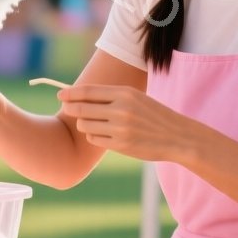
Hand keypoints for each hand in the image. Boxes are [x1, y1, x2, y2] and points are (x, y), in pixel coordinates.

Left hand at [59, 84, 196, 162]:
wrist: (177, 137)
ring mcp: (120, 129)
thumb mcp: (136, 98)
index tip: (60, 94)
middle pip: (82, 109)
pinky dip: (94, 136)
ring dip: (84, 124)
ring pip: (85, 125)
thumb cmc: (154, 116)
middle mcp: (121, 109)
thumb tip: (80, 96)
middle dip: (71, 109)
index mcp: (125, 93)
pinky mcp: (121, 145)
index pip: (89, 91)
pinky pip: (94, 139)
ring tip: (94, 123)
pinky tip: (103, 134)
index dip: (71, 93)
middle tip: (67, 109)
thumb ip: (112, 96)